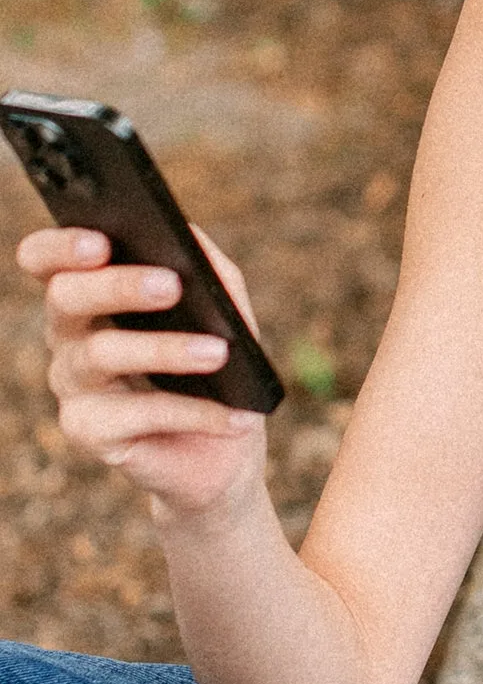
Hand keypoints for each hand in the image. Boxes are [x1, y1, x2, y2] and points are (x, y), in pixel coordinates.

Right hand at [15, 224, 266, 518]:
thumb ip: (210, 270)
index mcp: (92, 292)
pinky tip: (235, 416)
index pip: (47, 259)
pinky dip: (193, 413)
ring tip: (220, 352)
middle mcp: (69, 334)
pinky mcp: (86, 431)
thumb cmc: (219, 366)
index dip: (61, 247)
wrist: (223, 448)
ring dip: (167, 351)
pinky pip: (135, 415)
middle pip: (67, 296)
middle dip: (118, 285)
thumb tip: (188, 234)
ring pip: (102, 353)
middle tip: (170, 286)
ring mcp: (71, 383)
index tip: (100, 241)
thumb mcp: (226, 311)